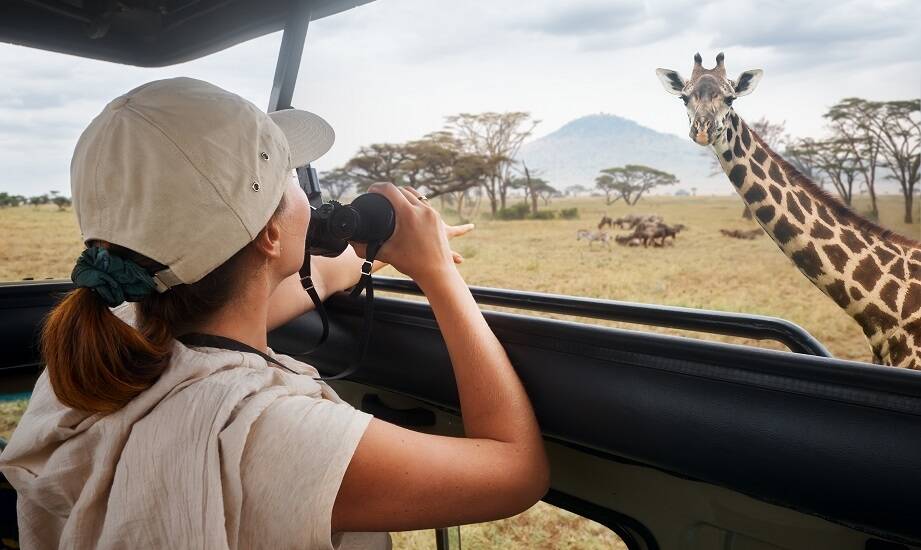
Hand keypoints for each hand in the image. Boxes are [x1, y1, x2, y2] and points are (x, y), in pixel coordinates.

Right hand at [350, 183, 474, 283]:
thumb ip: (365, 248)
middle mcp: (422, 209)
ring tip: (393, 200)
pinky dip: (414, 203)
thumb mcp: (386, 254)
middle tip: (379, 197)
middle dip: (389, 191)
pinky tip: (408, 208)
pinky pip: (424, 203)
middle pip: (402, 190)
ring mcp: (432, 213)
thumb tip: (350, 243)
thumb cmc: (412, 264)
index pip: (390, 190)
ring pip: (416, 194)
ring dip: (403, 194)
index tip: (370, 190)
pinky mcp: (438, 219)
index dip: (377, 187)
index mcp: (408, 214)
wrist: (437, 273)